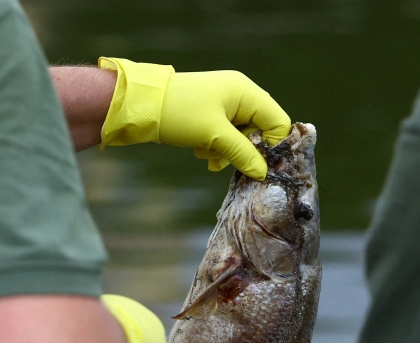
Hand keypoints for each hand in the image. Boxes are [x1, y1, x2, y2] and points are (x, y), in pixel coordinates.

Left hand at [98, 57, 290, 179]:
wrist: (141, 106)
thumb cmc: (180, 114)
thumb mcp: (214, 136)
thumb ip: (243, 154)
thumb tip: (263, 173)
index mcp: (246, 92)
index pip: (278, 121)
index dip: (272, 145)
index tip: (259, 164)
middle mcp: (240, 94)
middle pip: (260, 130)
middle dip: (244, 149)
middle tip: (226, 159)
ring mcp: (226, 103)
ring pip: (242, 136)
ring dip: (228, 151)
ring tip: (207, 154)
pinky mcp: (212, 113)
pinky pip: (227, 135)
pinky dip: (218, 147)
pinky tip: (202, 154)